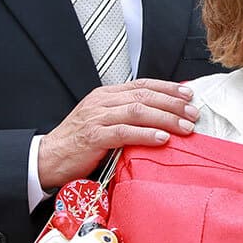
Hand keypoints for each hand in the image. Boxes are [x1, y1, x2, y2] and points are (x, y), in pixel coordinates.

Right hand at [39, 80, 198, 186]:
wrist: (48, 158)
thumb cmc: (80, 143)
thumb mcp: (103, 121)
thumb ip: (126, 115)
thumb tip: (160, 115)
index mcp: (106, 94)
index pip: (142, 85)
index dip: (168, 88)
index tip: (189, 94)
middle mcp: (102, 101)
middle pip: (145, 96)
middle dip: (173, 103)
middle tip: (194, 113)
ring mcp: (97, 117)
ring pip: (138, 111)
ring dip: (166, 118)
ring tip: (186, 127)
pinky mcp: (94, 136)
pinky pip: (125, 132)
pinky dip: (146, 134)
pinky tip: (162, 138)